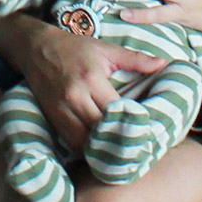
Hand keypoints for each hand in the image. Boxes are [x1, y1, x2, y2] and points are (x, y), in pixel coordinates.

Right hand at [13, 19, 163, 150]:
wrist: (37, 48)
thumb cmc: (75, 48)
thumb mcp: (106, 49)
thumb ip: (136, 59)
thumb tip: (164, 63)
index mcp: (92, 79)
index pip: (115, 110)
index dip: (131, 123)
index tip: (147, 132)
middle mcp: (75, 96)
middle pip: (100, 129)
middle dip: (118, 140)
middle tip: (137, 149)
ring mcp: (61, 108)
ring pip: (83, 140)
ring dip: (100, 149)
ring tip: (118, 154)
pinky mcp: (52, 116)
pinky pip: (70, 141)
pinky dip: (84, 148)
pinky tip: (98, 150)